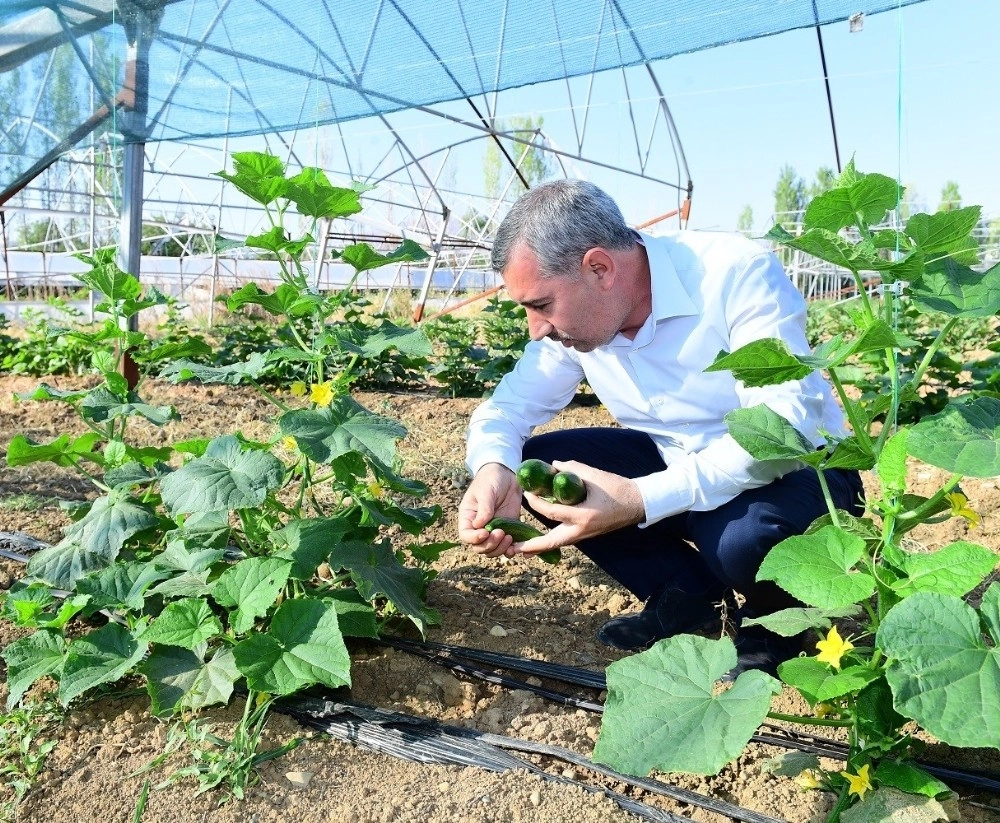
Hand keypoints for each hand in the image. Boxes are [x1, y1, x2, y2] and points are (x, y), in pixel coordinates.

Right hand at [458, 463, 522, 557]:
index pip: (466, 535)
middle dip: (490, 545)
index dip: (474, 539)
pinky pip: (507, 546)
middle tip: (501, 533)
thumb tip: (479, 525)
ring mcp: (493, 530)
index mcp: (469, 517)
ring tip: (509, 537)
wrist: (507, 474)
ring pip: (493, 550)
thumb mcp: (486, 491)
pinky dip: (510, 550)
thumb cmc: (491, 479)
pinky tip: (516, 545)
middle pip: (479, 547)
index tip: (485, 533)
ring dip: (500, 549)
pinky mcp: (508, 530)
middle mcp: (479, 527)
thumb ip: (484, 507)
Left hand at [514, 460, 645, 555]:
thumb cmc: (617, 488)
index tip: (527, 494)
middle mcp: (582, 530)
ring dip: (541, 546)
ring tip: (523, 549)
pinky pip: (566, 540)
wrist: (637, 503)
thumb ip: (571, 469)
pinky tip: (542, 540)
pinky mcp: (587, 535)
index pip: (552, 513)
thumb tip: (553, 466)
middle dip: (533, 547)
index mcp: (583, 515)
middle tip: (515, 549)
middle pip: (552, 542)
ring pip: (558, 543)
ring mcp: (585, 535)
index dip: (536, 503)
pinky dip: (553, 540)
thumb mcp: (593, 475)